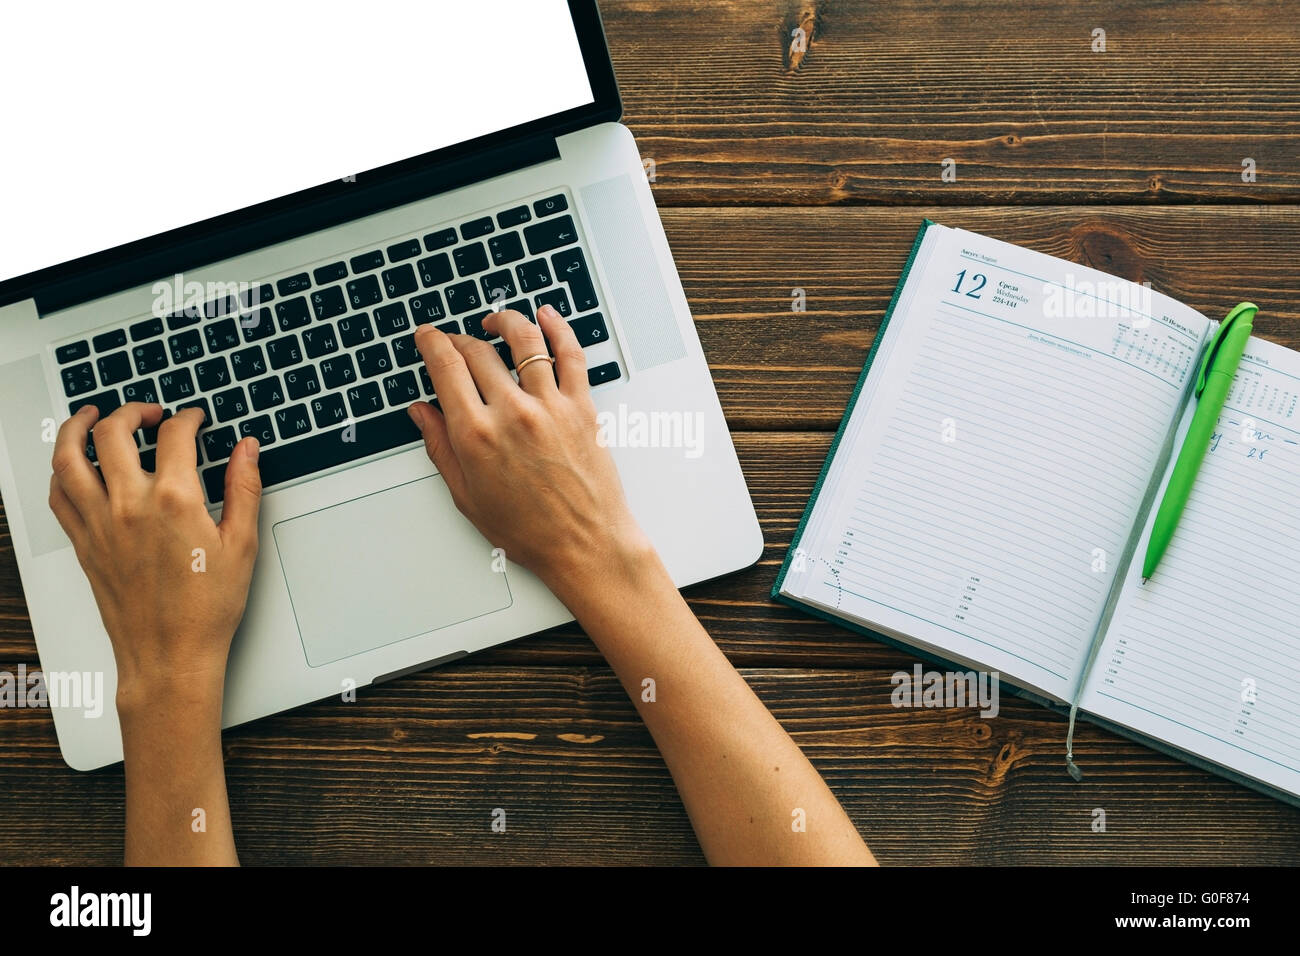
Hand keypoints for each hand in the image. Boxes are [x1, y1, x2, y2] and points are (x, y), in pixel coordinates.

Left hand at [48, 403, 262, 709]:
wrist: (170, 655)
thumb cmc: (206, 609)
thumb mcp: (242, 544)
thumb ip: (244, 488)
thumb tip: (247, 450)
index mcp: (174, 500)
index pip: (175, 435)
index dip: (188, 418)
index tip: (195, 419)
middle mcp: (129, 505)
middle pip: (114, 432)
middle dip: (133, 411)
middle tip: (149, 412)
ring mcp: (99, 523)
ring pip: (68, 456)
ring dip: (78, 427)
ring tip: (92, 416)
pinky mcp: (83, 543)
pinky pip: (57, 494)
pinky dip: (61, 470)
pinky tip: (73, 465)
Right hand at [407, 305, 651, 601]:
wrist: (585, 545)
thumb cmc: (530, 531)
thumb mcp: (468, 495)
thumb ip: (440, 447)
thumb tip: (421, 413)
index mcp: (476, 435)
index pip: (445, 367)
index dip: (431, 343)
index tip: (427, 336)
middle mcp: (512, 413)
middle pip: (477, 351)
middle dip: (458, 338)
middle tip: (453, 340)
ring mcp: (550, 406)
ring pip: (524, 340)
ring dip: (504, 321)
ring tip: (495, 322)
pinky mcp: (582, 407)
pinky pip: (571, 353)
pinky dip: (558, 327)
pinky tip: (547, 317)